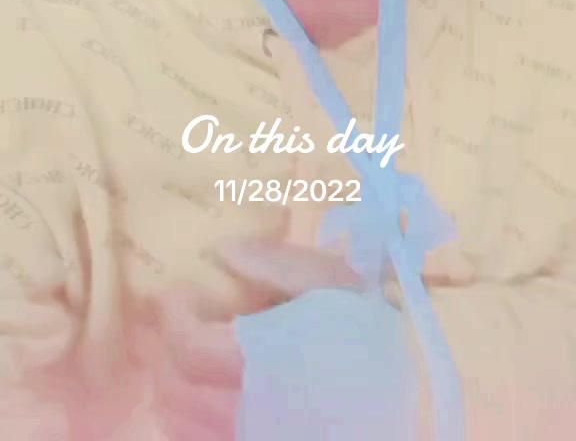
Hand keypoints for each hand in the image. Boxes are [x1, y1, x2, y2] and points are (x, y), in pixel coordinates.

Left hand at [153, 241, 359, 440]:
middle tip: (184, 322)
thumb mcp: (333, 283)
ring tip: (193, 359)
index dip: (173, 316)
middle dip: (167, 349)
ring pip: (180, 421)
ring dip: (174, 386)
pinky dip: (191, 419)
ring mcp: (242, 440)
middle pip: (171, 387)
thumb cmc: (371, 338)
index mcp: (254, 362)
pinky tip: (211, 399)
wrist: (410, 407)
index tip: (181, 292)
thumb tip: (223, 249)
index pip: (184, 346)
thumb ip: (276, 263)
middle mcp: (237, 412)